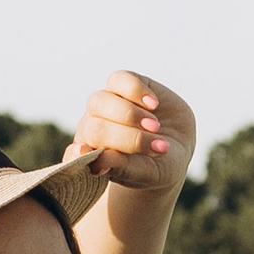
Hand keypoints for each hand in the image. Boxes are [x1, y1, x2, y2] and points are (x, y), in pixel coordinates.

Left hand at [68, 69, 194, 205]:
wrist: (176, 146)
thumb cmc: (156, 167)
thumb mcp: (145, 173)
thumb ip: (122, 169)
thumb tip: (98, 163)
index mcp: (90, 155)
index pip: (77, 154)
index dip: (82, 155)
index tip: (96, 164)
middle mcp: (92, 128)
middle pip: (94, 128)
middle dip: (126, 138)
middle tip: (156, 146)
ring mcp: (105, 105)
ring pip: (101, 101)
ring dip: (130, 115)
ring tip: (155, 127)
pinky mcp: (122, 84)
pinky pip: (119, 80)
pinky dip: (136, 91)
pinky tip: (154, 104)